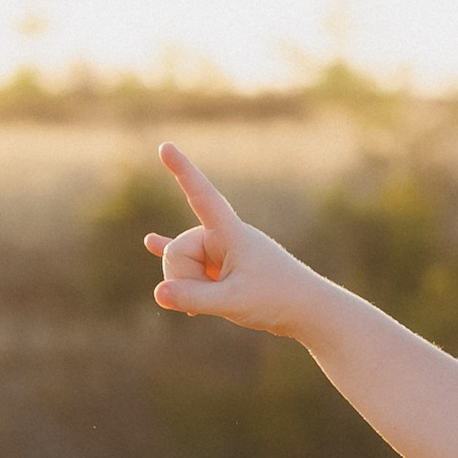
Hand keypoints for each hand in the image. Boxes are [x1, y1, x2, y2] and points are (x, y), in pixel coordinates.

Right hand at [144, 142, 319, 333]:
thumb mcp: (232, 302)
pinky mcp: (222, 265)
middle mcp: (223, 235)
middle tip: (215, 298)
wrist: (307, 310)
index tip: (165, 146)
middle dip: (183, 277)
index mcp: (231, 232)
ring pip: (181, 265)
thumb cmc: (277, 300)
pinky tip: (149, 241)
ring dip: (189, 287)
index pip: (202, 195)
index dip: (183, 171)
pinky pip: (189, 257)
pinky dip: (171, 254)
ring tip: (217, 301)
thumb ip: (193, 297)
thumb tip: (158, 293)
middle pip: (178, 250)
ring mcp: (221, 249)